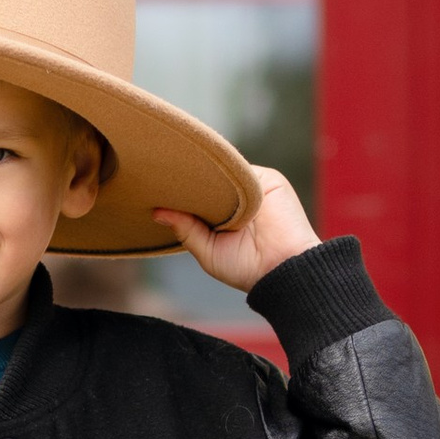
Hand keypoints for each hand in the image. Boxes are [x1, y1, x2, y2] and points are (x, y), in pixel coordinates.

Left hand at [156, 167, 319, 295]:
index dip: (182, 190)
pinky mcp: (269, 180)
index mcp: (222, 215)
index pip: (199, 193)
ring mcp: (254, 188)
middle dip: (191, 177)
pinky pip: (243, 169)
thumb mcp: (207, 251)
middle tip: (161, 173)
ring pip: (225, 170)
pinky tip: (209, 174)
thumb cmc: (246, 268)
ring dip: (207, 172)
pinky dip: (228, 171)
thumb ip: (185, 230)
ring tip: (181, 171)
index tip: (157, 186)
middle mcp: (237, 199)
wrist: (283, 269)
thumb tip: (156, 212)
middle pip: (210, 178)